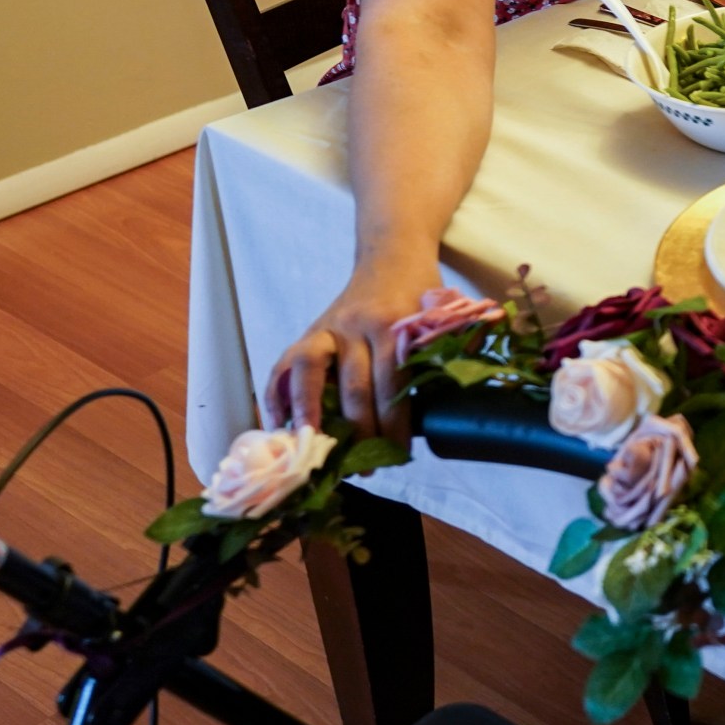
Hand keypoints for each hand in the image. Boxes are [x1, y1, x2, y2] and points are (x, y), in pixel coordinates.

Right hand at [262, 261, 433, 439]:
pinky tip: (279, 424)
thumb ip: (443, 354)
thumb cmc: (421, 295)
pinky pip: (286, 364)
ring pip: (309, 371)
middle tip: (365, 468)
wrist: (392, 256)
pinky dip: (278, 395)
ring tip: (312, 449)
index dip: (394, 422)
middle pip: (353, 385)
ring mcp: (328, 328)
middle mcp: (357, 326)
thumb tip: (446, 409)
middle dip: (358, 432)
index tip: (399, 454)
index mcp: (394, 325)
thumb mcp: (440, 318)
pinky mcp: (310, 331)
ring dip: (308, 414)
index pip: (392, 382)